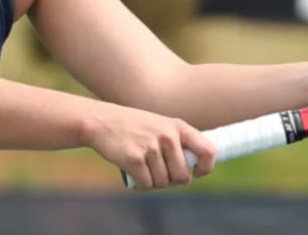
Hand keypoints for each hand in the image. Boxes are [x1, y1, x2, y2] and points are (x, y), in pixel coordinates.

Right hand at [84, 102, 214, 190]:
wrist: (100, 121)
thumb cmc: (132, 126)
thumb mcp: (159, 125)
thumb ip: (177, 142)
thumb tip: (191, 171)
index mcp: (178, 126)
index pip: (208, 151)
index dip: (205, 168)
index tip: (195, 173)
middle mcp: (167, 136)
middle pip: (182, 176)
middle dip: (171, 180)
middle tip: (158, 173)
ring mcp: (151, 147)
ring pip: (163, 183)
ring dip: (154, 182)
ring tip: (144, 170)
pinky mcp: (135, 159)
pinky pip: (147, 185)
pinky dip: (141, 185)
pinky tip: (134, 175)